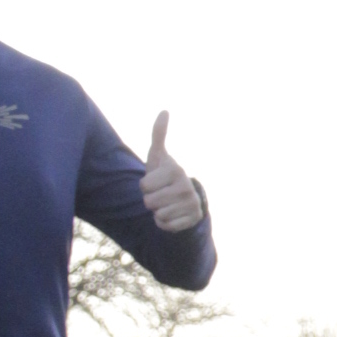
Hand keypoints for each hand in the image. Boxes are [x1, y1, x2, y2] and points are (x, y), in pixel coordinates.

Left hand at [141, 109, 203, 233]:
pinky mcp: (192, 219)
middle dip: (151, 200)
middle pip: (149, 202)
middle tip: (161, 194)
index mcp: (175, 170)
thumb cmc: (166, 175)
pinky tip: (173, 214)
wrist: (186, 197)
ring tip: (167, 203)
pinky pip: (166, 226)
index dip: (145, 186)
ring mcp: (190, 203)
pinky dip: (165, 223)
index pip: (143, 186)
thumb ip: (158, 135)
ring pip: (157, 215)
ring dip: (158, 211)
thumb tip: (164, 110)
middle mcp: (185, 186)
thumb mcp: (159, 157)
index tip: (156, 182)